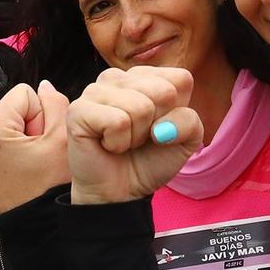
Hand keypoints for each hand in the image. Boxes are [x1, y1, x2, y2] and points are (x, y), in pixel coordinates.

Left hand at [0, 80, 70, 212]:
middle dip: (36, 123)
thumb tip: (45, 84)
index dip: (43, 114)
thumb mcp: (61, 139)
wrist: (36, 225)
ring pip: (17, 118)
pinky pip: (10, 132)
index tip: (42, 142)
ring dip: (31, 134)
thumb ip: (57, 103)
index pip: (26, 93)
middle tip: (39, 154)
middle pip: (19, 105)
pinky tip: (28, 164)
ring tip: (34, 161)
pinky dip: (23, 143)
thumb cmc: (48, 188)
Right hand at [66, 66, 201, 206]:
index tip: (160, 127)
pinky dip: (118, 143)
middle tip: (140, 137)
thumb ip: (189, 123)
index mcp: (146, 77)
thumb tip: (162, 126)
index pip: (181, 79)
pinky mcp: (79, 109)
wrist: (121, 192)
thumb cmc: (149, 160)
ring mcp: (96, 90)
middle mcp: (119, 77)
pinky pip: (118, 121)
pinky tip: (107, 144)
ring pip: (140, 107)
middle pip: (163, 91)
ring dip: (136, 137)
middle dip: (157, 124)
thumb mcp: (185, 141)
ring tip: (123, 141)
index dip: (177, 111)